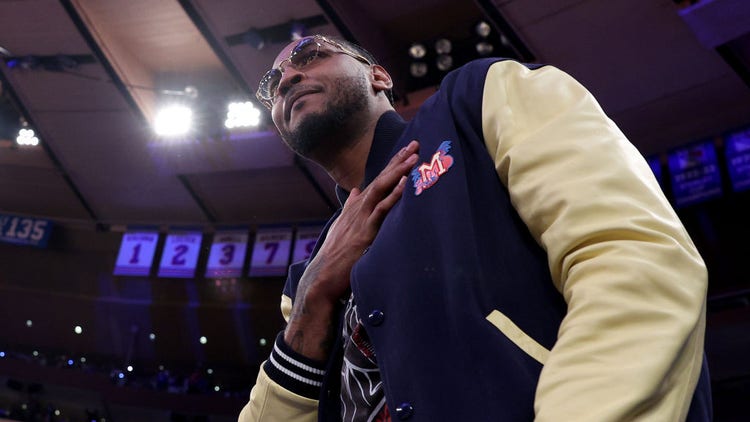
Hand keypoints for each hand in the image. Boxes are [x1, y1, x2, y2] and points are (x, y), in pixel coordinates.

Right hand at [284, 140, 419, 359]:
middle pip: (381, 178)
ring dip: (398, 172)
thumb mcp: (342, 226)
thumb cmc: (335, 255)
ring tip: (413, 157)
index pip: (377, 180)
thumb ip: (351, 208)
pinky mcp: (366, 232)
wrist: (323, 276)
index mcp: (356, 207)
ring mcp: (361, 218)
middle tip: (414, 143)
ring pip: (382, 188)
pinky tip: (405, 184)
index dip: (392, 165)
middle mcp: (358, 208)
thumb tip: (357, 191)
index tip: (406, 151)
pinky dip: (394, 195)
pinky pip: (382, 209)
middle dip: (398, 160)